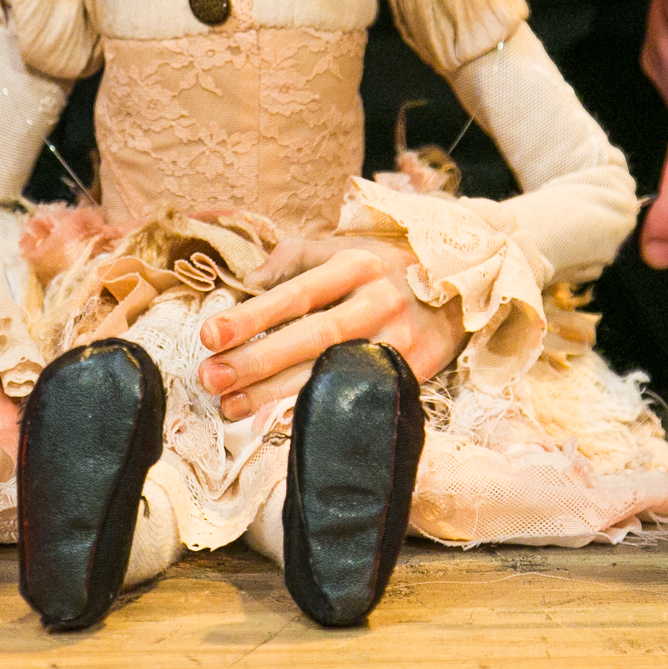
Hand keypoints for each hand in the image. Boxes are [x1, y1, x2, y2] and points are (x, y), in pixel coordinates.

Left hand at [196, 236, 466, 419]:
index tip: (209, 335)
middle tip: (210, 376)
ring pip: (331, 373)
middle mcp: (378, 303)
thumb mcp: (340, 248)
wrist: (457, 290)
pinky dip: (315, 408)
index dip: (252, 316)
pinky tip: (277, 419)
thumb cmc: (381, 268)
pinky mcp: (408, 376)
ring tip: (229, 404)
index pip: (296, 293)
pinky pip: (354, 396)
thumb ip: (289, 260)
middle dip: (257, 361)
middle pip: (312, 338)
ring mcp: (396, 343)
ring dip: (275, 394)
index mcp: (355, 265)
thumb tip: (244, 285)